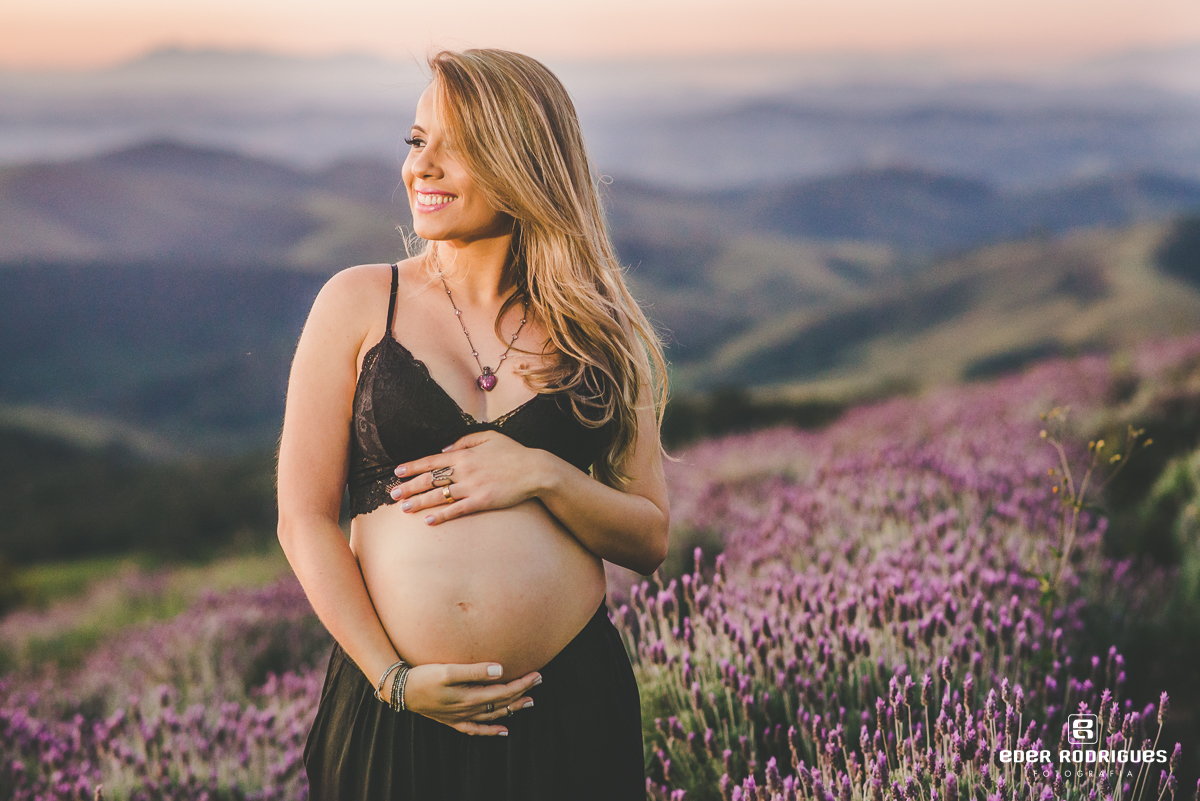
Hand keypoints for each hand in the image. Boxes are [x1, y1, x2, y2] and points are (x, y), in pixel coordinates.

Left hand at [391, 430, 552, 524]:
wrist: (535, 469)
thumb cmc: (513, 453)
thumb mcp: (489, 437)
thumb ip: (465, 441)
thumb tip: (445, 449)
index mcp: (464, 454)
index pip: (432, 461)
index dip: (413, 467)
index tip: (397, 472)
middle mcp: (464, 470)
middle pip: (430, 479)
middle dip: (409, 487)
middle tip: (393, 495)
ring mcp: (472, 487)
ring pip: (439, 496)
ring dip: (419, 502)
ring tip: (404, 508)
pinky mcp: (481, 501)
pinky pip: (457, 509)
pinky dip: (441, 515)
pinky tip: (428, 520)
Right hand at [396, 661, 540, 734]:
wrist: (400, 691)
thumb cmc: (424, 676)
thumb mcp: (448, 670)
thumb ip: (474, 671)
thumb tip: (499, 670)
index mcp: (469, 696)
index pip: (503, 690)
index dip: (521, 683)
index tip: (536, 674)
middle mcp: (468, 709)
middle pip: (501, 702)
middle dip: (522, 692)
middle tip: (539, 681)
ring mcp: (460, 717)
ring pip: (493, 715)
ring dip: (512, 709)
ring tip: (529, 702)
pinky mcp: (452, 721)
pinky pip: (476, 729)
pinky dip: (491, 731)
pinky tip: (504, 731)